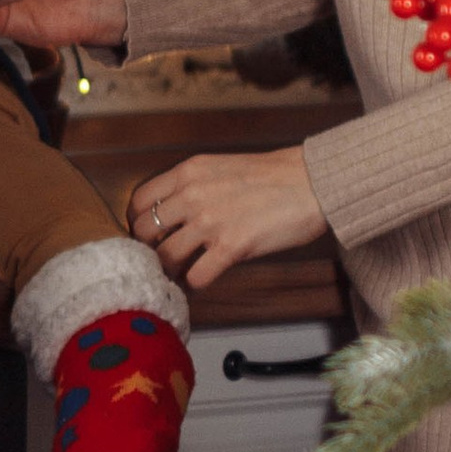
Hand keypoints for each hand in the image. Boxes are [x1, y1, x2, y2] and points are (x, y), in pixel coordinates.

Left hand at [127, 148, 327, 292]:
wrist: (312, 183)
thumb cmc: (273, 175)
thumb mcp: (221, 167)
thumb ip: (194, 186)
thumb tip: (174, 212)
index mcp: (189, 172)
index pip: (140, 200)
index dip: (139, 221)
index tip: (148, 233)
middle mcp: (193, 195)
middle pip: (146, 232)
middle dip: (150, 249)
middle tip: (161, 257)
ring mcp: (210, 222)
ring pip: (166, 258)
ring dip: (171, 271)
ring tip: (180, 273)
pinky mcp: (231, 247)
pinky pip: (196, 277)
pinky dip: (195, 284)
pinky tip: (203, 280)